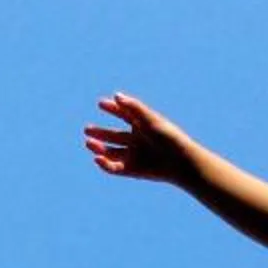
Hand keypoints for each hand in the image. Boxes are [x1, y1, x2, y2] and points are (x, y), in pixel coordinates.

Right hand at [83, 93, 208, 188]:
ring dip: (98, 148)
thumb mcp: (151, 120)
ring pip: (111, 152)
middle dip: (99, 133)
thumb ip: (134, 108)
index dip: (112, 109)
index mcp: (142, 126)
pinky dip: (105, 165)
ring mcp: (134, 156)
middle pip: (113, 136)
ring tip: (88, 143)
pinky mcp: (132, 170)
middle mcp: (136, 141)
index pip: (124, 115)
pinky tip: (98, 159)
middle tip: (87, 129)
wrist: (181, 162)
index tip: (100, 103)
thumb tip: (116, 96)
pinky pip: (115, 168)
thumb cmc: (169, 138)